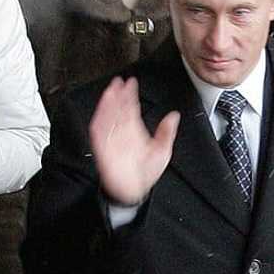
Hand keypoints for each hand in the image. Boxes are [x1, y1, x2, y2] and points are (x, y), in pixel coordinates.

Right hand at [88, 77, 179, 205]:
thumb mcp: (162, 151)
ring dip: (108, 103)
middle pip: (119, 109)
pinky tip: (102, 109)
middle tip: (118, 81)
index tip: (131, 83)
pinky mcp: (103, 148)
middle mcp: (123, 133)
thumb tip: (174, 116)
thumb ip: (166, 133)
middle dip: (118, 95)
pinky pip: (100, 131)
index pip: (132, 109)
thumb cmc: (145, 174)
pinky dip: (100, 119)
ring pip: (109, 117)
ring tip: (110, 90)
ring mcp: (113, 139)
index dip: (131, 95)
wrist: (133, 191)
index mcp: (135, 131)